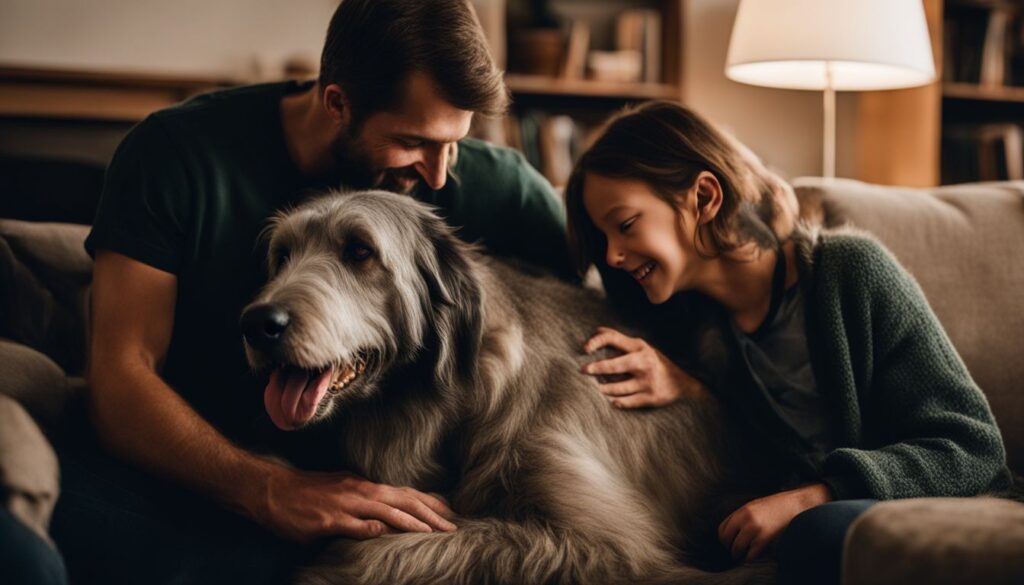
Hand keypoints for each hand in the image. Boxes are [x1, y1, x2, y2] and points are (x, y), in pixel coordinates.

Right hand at [250, 466, 456, 542]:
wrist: (270, 491)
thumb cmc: (304, 493)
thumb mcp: (340, 491)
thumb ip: (362, 504)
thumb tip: (382, 517)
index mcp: (363, 486)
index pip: (404, 493)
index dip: (428, 502)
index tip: (449, 512)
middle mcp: (359, 491)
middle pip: (403, 500)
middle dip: (430, 514)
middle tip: (452, 527)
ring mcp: (344, 505)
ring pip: (386, 511)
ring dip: (412, 522)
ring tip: (433, 533)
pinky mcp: (328, 520)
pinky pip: (356, 525)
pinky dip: (374, 529)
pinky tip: (389, 535)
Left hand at [581, 326, 704, 407]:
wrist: (684, 383)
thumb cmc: (655, 363)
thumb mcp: (641, 347)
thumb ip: (619, 340)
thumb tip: (597, 330)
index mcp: (639, 347)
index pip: (613, 338)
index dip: (596, 341)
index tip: (585, 349)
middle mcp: (644, 362)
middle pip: (615, 365)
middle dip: (597, 368)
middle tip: (583, 371)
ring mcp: (647, 381)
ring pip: (619, 387)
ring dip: (604, 389)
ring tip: (597, 389)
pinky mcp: (651, 397)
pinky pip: (628, 402)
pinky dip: (617, 402)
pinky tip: (611, 401)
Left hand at [718, 483, 832, 561]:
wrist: (798, 505)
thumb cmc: (778, 506)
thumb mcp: (756, 505)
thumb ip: (743, 516)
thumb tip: (732, 530)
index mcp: (743, 510)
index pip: (722, 528)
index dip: (724, 538)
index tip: (729, 542)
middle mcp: (746, 519)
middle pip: (726, 540)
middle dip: (730, 548)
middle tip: (736, 551)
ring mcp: (755, 530)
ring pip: (737, 549)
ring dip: (740, 555)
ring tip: (745, 555)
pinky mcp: (765, 540)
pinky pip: (750, 555)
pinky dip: (751, 558)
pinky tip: (756, 555)